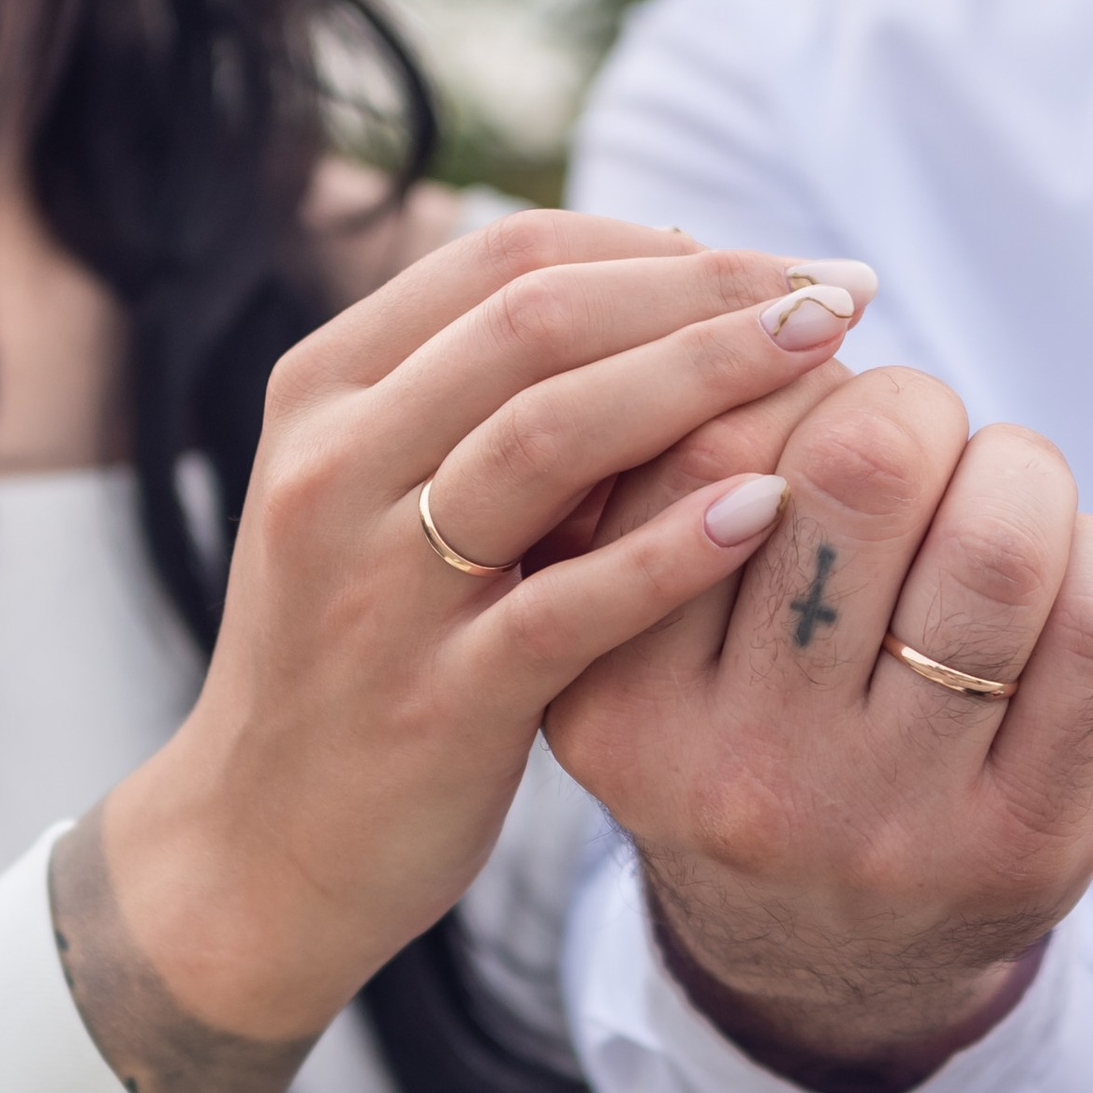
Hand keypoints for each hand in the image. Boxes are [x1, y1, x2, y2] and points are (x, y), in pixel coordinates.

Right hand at [54, 216, 877, 1092]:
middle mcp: (334, 469)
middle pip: (536, 323)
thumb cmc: (363, 651)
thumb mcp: (388, 495)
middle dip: (705, 293)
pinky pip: (565, 605)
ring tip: (825, 358)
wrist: (257, 848)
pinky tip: (772, 509)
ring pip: (545, 436)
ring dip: (701, 378)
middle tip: (835, 294)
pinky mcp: (434, 701)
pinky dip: (671, 548)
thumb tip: (676, 279)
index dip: (658, 244)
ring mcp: (376, 586)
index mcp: (325, 392)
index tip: (776, 262)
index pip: (505, 260)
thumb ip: (494, 398)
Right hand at [544, 360, 1092, 1092]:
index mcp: (621, 706)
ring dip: (1017, 470)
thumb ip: (651, 501)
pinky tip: (1057, 570)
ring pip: (1001, 545)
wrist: (820, 962)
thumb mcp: (633, 652)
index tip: (802, 388)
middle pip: (870, 468)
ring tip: (995, 488)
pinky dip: (1092, 553)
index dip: (784, 373)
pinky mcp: (1023, 848)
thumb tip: (742, 318)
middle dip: (913, 407)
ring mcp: (891, 823)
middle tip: (912, 433)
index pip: (713, 445)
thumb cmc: (734, 741)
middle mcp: (746, 778)